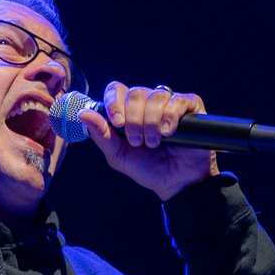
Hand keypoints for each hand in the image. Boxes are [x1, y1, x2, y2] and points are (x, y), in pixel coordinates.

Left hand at [78, 83, 218, 201]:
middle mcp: (149, 103)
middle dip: (134, 120)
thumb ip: (102, 135)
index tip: (118, 123)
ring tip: (155, 142)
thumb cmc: (149, 170)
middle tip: (138, 141)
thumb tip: (83, 114)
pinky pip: (178, 100)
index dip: (115, 102)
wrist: (177, 184)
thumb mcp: (119, 156)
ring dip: (151, 122)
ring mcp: (170, 103)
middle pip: (135, 93)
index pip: (117, 90)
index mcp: (129, 111)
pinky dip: (170, 117)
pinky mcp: (190, 107)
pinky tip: (169, 133)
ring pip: (156, 96)